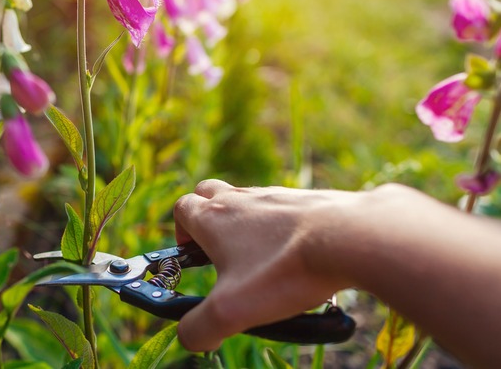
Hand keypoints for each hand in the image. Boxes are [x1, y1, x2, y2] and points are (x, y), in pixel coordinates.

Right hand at [173, 180, 359, 350]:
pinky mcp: (308, 200)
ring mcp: (277, 195)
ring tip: (262, 261)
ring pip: (249, 200)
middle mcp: (242, 199)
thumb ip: (200, 328)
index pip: (182, 208)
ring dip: (246, 223)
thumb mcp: (232, 311)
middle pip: (209, 191)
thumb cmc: (284, 270)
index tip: (190, 255)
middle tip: (218, 250)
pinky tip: (297, 255)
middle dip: (206, 216)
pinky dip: (282, 227)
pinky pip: (285, 208)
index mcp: (214, 217)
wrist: (350, 238)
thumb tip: (187, 337)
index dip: (181, 232)